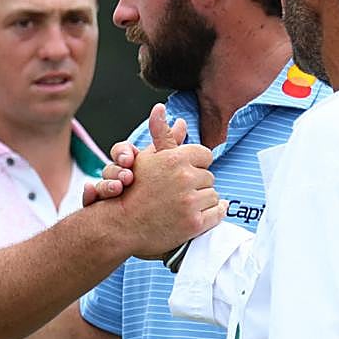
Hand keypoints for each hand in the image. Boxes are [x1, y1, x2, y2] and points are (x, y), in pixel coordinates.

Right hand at [82, 105, 186, 205]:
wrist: (132, 218)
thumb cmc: (149, 185)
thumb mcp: (160, 163)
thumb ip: (168, 143)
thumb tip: (182, 122)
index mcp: (126, 162)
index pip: (121, 151)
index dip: (123, 153)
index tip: (129, 159)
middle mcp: (114, 175)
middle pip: (109, 168)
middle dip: (116, 171)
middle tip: (126, 177)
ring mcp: (104, 191)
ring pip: (99, 184)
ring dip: (105, 185)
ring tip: (116, 189)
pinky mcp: (97, 206)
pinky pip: (87, 198)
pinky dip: (88, 194)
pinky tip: (91, 193)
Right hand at [114, 105, 219, 258]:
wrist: (121, 226)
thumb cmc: (132, 192)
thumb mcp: (146, 158)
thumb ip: (162, 136)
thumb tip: (167, 112)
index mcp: (174, 159)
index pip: (204, 155)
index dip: (195, 165)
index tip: (185, 174)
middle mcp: (184, 178)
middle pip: (209, 177)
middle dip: (197, 184)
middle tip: (179, 192)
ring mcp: (190, 202)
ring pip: (214, 195)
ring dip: (202, 201)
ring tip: (183, 206)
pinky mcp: (194, 223)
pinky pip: (218, 214)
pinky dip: (212, 215)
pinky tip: (198, 215)